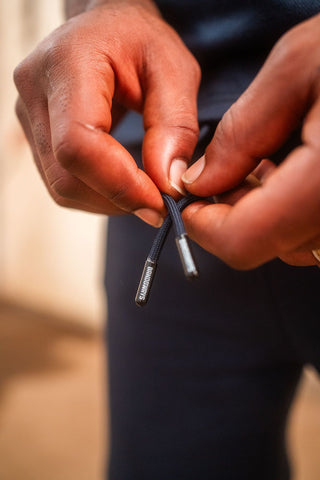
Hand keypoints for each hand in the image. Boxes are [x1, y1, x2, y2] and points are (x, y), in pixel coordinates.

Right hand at [14, 1, 200, 225]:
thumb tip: (167, 184)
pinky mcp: (35, 134)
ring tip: (144, 191)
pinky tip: (122, 183)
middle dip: (117, 198)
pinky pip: (61, 182)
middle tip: (158, 202)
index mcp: (68, 63)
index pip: (78, 143)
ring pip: (61, 186)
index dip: (119, 184)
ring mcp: (28, 114)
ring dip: (107, 201)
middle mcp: (35, 90)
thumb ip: (175, 126)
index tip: (159, 200)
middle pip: (67, 175)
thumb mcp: (174, 71)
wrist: (106, 27)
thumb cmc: (140, 41)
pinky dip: (96, 194)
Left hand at [182, 14, 319, 267]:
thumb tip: (199, 181)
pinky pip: (317, 230)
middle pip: (266, 246)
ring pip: (293, 243)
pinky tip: (292, 169)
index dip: (203, 226)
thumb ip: (241, 134)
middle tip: (223, 171)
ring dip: (262, 213)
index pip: (242, 241)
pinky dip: (291, 210)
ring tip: (262, 163)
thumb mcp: (300, 68)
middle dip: (231, 214)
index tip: (189, 199)